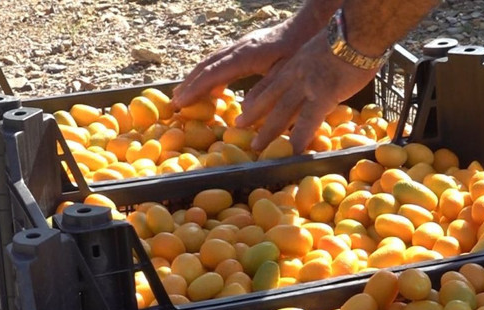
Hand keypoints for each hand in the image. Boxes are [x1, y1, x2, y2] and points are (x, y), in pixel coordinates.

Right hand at [172, 22, 299, 109]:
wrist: (309, 25)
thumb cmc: (300, 50)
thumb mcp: (285, 73)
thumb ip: (265, 91)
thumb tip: (243, 111)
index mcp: (245, 56)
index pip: (213, 74)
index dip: (195, 89)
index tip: (180, 103)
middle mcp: (238, 48)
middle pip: (206, 65)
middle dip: (189, 84)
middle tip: (174, 102)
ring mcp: (241, 45)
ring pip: (212, 61)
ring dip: (196, 77)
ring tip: (185, 93)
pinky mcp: (246, 46)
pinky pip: (221, 60)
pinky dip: (211, 73)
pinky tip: (214, 87)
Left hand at [235, 30, 378, 153]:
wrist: (358, 32)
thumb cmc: (350, 36)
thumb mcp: (324, 45)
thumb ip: (319, 59)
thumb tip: (328, 67)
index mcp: (297, 60)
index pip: (273, 79)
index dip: (259, 93)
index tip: (245, 104)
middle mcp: (296, 73)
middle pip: (271, 96)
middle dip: (254, 112)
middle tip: (239, 125)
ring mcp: (307, 85)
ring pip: (282, 110)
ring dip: (269, 130)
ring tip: (258, 146)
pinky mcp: (323, 95)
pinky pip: (308, 121)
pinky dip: (301, 137)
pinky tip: (295, 151)